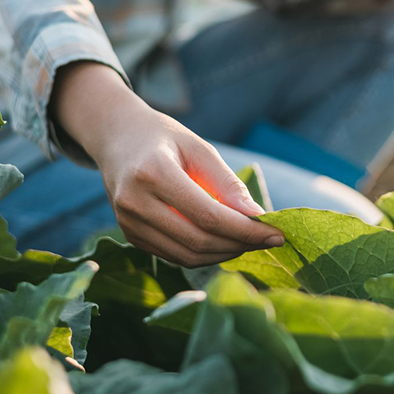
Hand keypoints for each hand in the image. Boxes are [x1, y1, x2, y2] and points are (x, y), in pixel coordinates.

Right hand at [51, 62, 284, 267]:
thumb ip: (228, 184)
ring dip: (224, 254)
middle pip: (198, 240)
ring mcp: (128, 223)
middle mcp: (135, 202)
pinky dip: (204, 255)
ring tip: (249, 242)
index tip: (277, 234)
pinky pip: (174, 256)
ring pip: (187, 256)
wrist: (116, 137)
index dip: (246, 231)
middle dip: (240, 245)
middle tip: (268, 240)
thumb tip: (258, 217)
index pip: (209, 216)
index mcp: (153, 173)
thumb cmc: (164, 138)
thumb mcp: (199, 148)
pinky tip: (224, 242)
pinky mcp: (130, 236)